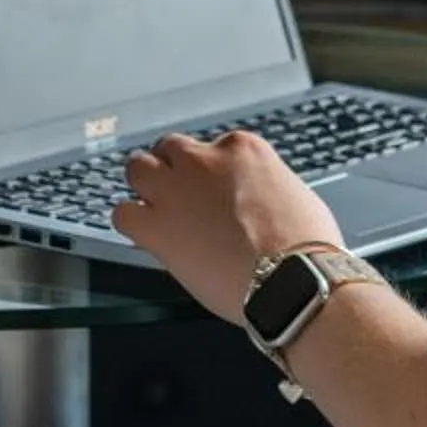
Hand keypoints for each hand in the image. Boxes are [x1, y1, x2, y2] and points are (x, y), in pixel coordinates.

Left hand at [112, 131, 345, 322]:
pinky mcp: (156, 227)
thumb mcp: (294, 194)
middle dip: (174, 170)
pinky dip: (131, 222)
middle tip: (182, 195)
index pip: (213, 147)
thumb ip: (264, 186)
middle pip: (171, 150)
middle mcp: (203, 162)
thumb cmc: (304, 247)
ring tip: (156, 209)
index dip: (211, 172)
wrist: (292, 280)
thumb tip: (258, 199)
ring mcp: (175, 191)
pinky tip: (145, 234)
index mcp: (242, 150)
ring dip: (145, 187)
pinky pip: (122, 213)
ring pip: (138, 169)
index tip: (215, 190)